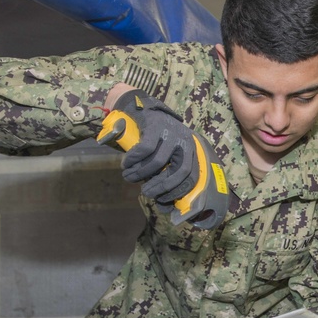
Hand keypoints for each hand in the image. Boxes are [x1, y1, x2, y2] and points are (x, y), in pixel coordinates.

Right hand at [113, 90, 198, 206]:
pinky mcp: (156, 126)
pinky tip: (126, 164)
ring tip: (129, 177)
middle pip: (179, 171)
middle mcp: (186, 142)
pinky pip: (145, 149)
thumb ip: (165, 176)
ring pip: (158, 162)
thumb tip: (164, 208)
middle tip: (145, 192)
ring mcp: (172, 133)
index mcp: (191, 151)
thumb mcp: (166, 157)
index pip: (192, 177)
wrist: (143, 109)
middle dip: (161, 186)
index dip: (177, 192)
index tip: (162, 201)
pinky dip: (133, 160)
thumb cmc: (155, 140)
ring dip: (141, 173)